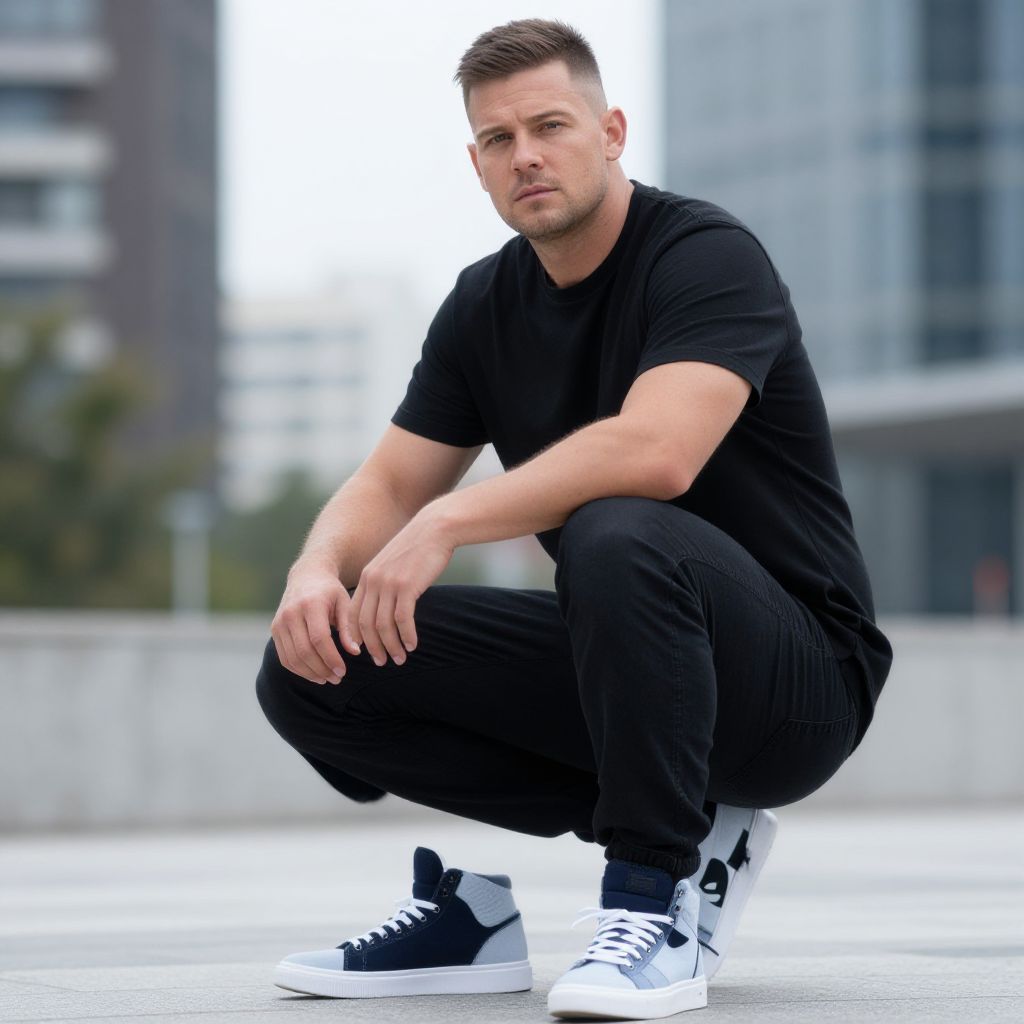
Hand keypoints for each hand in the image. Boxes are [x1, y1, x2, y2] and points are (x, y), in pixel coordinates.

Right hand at [271, 566, 361, 684]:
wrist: (306, 576)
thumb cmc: (330, 591)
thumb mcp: (344, 603)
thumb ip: (349, 627)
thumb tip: (355, 652)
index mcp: (311, 604)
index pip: (319, 638)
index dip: (331, 658)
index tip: (343, 671)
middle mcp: (291, 613)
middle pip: (304, 651)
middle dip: (321, 669)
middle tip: (337, 678)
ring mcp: (280, 622)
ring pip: (292, 658)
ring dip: (310, 673)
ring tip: (327, 679)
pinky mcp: (275, 629)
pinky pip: (284, 657)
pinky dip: (298, 670)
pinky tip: (314, 674)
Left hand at [347, 507, 454, 667]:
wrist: (434, 529)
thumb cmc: (417, 549)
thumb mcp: (392, 565)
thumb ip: (383, 584)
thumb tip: (383, 609)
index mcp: (367, 577)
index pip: (353, 614)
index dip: (357, 636)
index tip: (365, 651)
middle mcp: (373, 581)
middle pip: (365, 624)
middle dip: (373, 647)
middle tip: (382, 661)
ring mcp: (389, 584)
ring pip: (383, 625)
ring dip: (391, 646)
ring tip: (400, 658)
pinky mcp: (407, 586)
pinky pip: (403, 619)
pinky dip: (407, 636)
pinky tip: (413, 645)